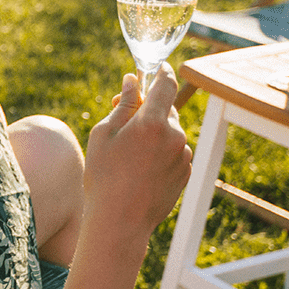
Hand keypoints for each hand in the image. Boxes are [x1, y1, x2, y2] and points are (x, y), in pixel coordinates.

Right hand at [83, 64, 191, 246]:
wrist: (119, 221)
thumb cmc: (104, 175)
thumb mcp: (103, 134)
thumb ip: (123, 104)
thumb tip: (132, 82)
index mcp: (152, 122)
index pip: (166, 84)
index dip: (162, 72)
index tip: (158, 68)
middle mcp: (175, 136)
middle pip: (167, 109)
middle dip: (149, 109)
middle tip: (124, 122)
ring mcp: (183, 156)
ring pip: (170, 132)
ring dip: (154, 133)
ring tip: (129, 155)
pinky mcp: (185, 173)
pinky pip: (174, 152)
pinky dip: (160, 152)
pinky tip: (139, 169)